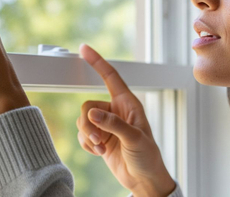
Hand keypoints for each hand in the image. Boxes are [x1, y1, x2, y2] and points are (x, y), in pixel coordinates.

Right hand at [76, 44, 176, 196]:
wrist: (143, 179)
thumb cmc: (147, 156)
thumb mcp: (134, 138)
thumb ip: (113, 125)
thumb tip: (92, 115)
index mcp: (128, 103)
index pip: (110, 76)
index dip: (97, 62)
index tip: (84, 48)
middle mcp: (115, 110)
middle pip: (87, 105)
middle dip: (89, 125)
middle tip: (99, 140)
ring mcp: (106, 125)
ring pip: (82, 121)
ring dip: (89, 137)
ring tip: (102, 148)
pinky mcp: (99, 138)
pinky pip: (82, 135)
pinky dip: (87, 145)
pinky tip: (100, 153)